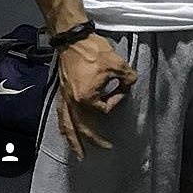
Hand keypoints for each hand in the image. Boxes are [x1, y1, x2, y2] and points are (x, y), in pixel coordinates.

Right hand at [56, 34, 137, 159]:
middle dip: (94, 140)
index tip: (122, 85)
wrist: (73, 39)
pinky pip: (61, 116)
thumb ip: (128, 77)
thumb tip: (131, 83)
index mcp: (86, 97)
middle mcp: (73, 102)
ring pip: (67, 125)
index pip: (105, 108)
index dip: (117, 99)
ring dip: (73, 140)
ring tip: (78, 153)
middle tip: (105, 148)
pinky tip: (66, 131)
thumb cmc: (94, 50)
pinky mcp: (61, 93)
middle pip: (83, 128)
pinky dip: (64, 126)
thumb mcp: (117, 63)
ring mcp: (65, 99)